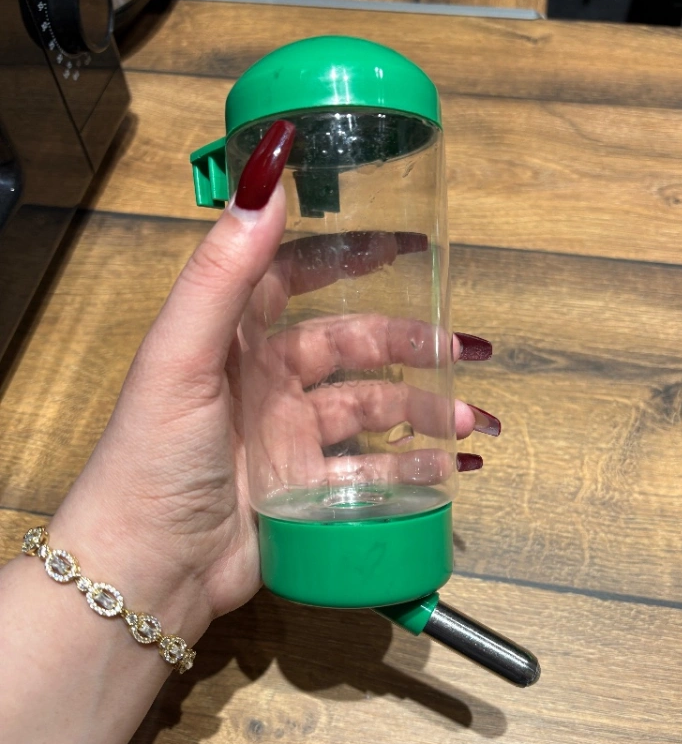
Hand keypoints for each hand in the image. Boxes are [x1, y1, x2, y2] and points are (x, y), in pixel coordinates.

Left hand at [50, 122, 499, 643]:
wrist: (147, 569)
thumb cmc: (155, 456)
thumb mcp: (180, 358)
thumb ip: (222, 273)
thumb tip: (268, 174)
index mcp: (236, 340)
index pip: (297, 280)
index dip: (348, 259)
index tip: (407, 246)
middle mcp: (268, 383)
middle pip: (351, 349)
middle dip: (410, 346)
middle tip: (465, 352)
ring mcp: (290, 440)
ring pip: (370, 411)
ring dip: (422, 411)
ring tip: (471, 422)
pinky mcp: (306, 491)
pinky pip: (371, 472)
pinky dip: (412, 470)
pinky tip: (451, 469)